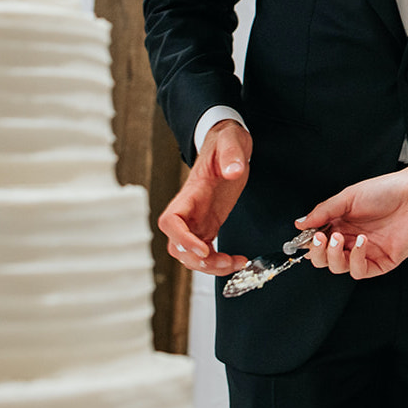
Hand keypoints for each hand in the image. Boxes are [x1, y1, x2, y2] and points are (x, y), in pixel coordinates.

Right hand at [158, 119, 252, 275]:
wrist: (229, 143)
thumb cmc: (225, 141)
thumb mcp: (231, 142)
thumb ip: (231, 155)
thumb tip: (233, 170)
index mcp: (190, 193)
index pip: (171, 221)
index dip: (182, 238)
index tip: (202, 248)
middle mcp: (188, 210)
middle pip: (177, 245)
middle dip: (197, 259)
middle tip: (223, 262)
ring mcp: (197, 220)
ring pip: (190, 254)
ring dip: (209, 266)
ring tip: (235, 264)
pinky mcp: (208, 225)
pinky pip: (205, 251)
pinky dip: (218, 262)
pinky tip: (237, 261)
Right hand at [297, 158, 407, 277]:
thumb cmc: (385, 190)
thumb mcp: (348, 197)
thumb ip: (323, 212)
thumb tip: (299, 224)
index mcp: (341, 223)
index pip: (317, 240)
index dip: (309, 242)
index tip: (306, 236)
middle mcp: (350, 239)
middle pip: (324, 258)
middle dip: (318, 252)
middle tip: (321, 238)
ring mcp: (365, 252)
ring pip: (339, 267)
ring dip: (333, 256)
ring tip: (338, 238)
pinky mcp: (381, 262)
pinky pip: (360, 271)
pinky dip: (355, 260)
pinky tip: (359, 243)